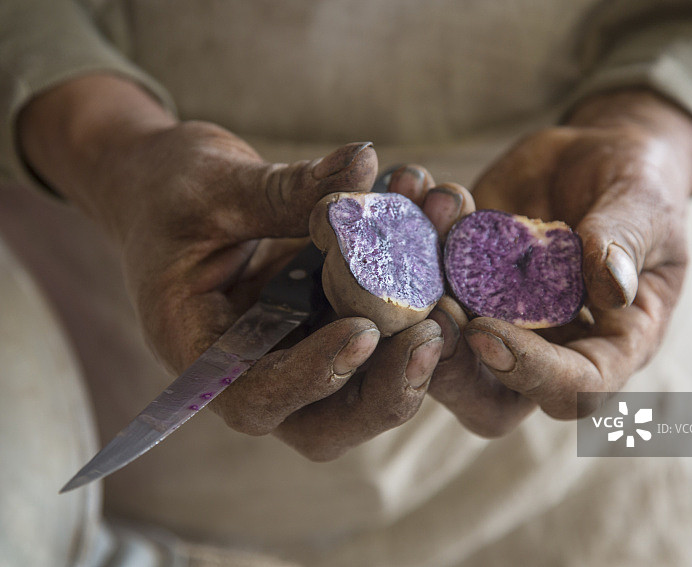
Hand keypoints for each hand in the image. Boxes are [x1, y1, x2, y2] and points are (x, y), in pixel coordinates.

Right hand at [18, 75, 443, 460]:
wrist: (164, 185)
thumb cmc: (165, 188)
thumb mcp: (211, 185)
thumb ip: (283, 188)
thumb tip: (364, 163)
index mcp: (201, 350)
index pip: (254, 397)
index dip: (311, 377)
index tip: (362, 333)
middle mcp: (257, 364)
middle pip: (328, 418)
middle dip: (386, 386)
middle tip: (434, 331)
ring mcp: (301, 345)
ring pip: (370, 378)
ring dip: (417, 334)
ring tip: (449, 268)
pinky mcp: (332, 316)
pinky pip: (384, 321)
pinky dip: (416, 284)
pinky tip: (437, 221)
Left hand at [423, 89, 691, 434]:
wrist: (595, 157)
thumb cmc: (639, 188)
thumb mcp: (645, 207)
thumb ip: (626, 242)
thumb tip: (611, 286)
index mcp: (606, 347)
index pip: (573, 390)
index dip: (529, 373)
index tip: (487, 330)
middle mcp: (543, 345)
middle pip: (489, 394)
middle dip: (450, 365)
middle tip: (431, 309)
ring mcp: (494, 315)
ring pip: (442, 339)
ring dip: (418, 293)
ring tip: (421, 224)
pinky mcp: (461, 278)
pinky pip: (426, 275)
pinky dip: (415, 234)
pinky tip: (415, 187)